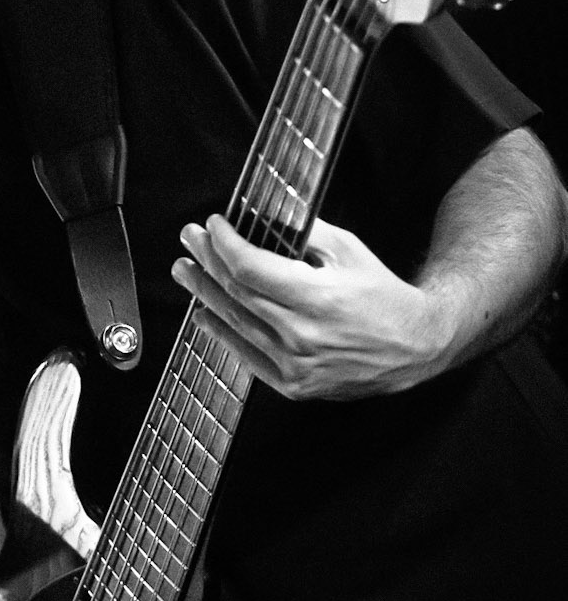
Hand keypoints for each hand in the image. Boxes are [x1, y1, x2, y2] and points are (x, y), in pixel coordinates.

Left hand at [170, 213, 454, 399]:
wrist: (414, 346)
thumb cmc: (383, 296)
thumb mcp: (350, 251)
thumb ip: (306, 233)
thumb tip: (265, 215)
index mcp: (318, 298)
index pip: (250, 268)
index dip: (224, 245)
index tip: (212, 226)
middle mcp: (302, 335)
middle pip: (236, 293)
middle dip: (207, 261)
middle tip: (189, 240)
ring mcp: (296, 365)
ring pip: (235, 324)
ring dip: (203, 294)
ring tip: (186, 271)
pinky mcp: (294, 385)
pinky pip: (246, 356)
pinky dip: (221, 333)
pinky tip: (204, 315)